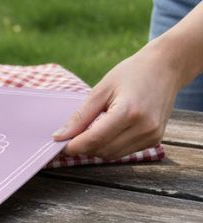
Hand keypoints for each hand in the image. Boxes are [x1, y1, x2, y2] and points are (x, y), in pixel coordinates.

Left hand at [52, 41, 183, 159]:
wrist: (165, 68)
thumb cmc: (131, 73)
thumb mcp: (101, 90)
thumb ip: (80, 116)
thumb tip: (60, 136)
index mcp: (128, 112)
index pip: (94, 139)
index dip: (72, 145)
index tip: (57, 143)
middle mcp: (144, 127)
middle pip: (102, 150)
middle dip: (82, 147)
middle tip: (69, 136)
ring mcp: (152, 135)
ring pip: (112, 155)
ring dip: (95, 148)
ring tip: (87, 132)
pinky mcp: (155, 139)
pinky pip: (124, 152)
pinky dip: (110, 146)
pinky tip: (106, 132)